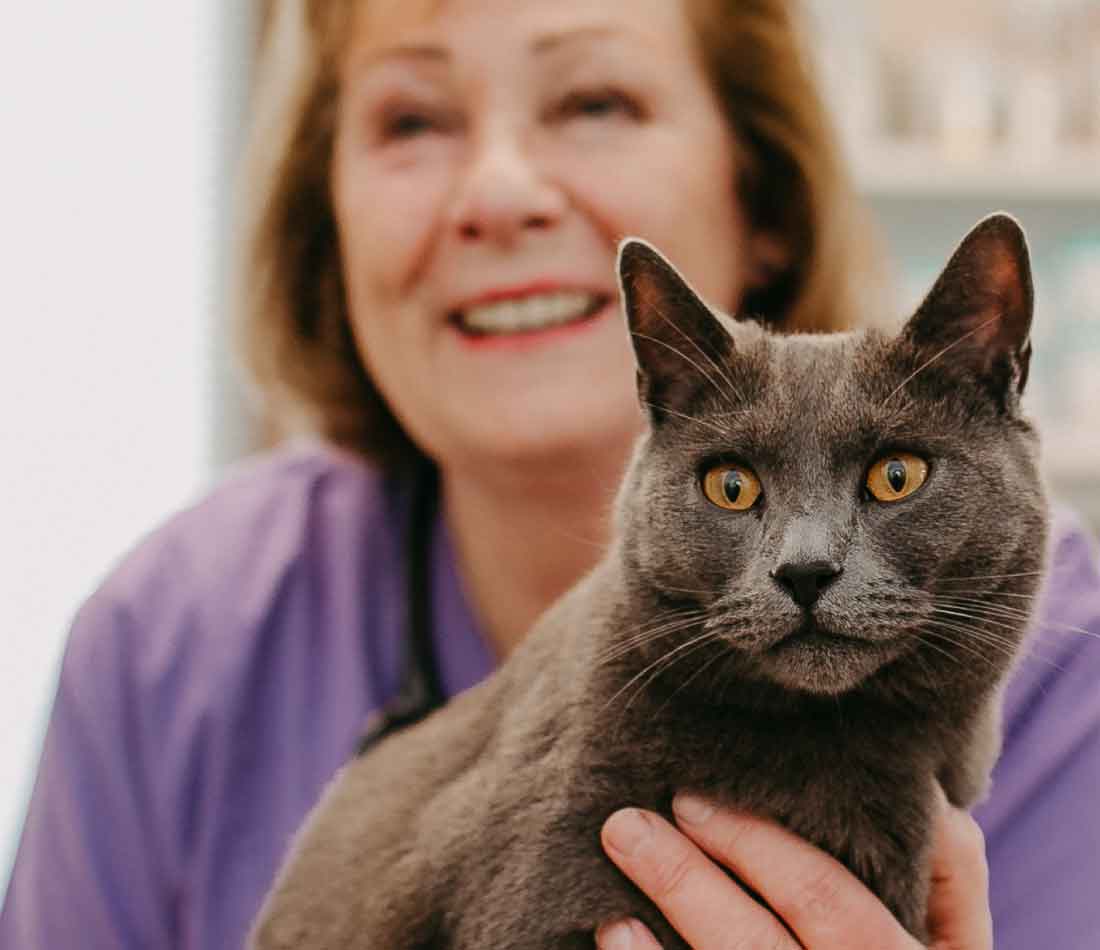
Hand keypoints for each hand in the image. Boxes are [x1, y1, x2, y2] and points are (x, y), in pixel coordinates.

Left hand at [596, 792, 991, 948]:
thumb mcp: (956, 945)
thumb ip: (950, 874)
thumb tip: (922, 795)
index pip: (826, 902)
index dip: (756, 847)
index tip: (691, 799)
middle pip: (755, 946)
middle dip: (685, 880)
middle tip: (627, 824)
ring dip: (656, 938)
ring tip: (613, 884)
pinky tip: (618, 935)